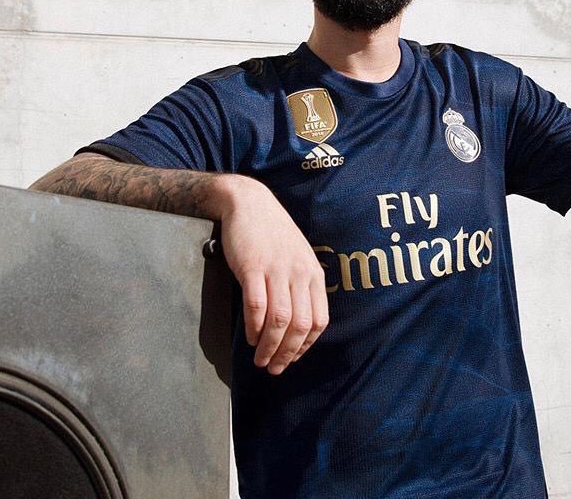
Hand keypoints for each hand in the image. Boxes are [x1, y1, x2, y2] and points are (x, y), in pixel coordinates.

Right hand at [219, 176, 328, 374]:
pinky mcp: (253, 267)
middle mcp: (299, 273)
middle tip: (273, 368)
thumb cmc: (273, 232)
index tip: (293, 358)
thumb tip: (297, 321)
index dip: (306, 345)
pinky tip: (250, 336)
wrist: (250, 202)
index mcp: (313, 273)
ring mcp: (276, 269)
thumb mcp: (298, 256)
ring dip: (270, 347)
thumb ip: (301, 284)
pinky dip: (254, 327)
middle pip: (300, 325)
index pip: (320, 320)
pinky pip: (257, 306)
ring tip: (260, 359)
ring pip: (280, 320)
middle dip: (288, 354)